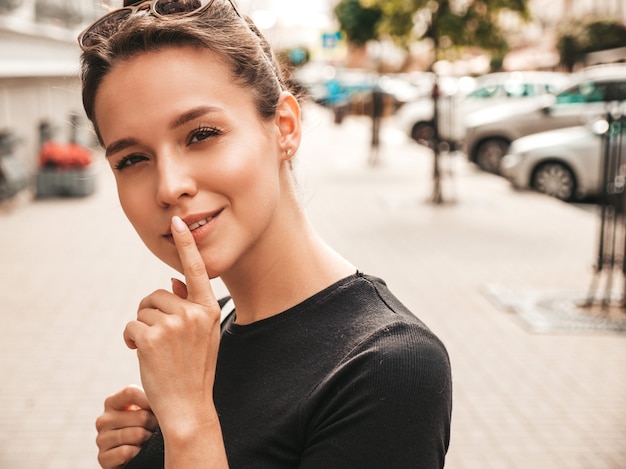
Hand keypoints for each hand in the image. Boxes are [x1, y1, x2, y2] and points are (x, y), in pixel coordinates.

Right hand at [95, 385, 157, 468]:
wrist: (133, 456)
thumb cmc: (142, 426)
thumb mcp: (144, 409)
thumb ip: (148, 399)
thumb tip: (164, 395)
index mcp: (112, 402)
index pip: (131, 392)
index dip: (150, 400)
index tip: (159, 409)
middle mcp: (103, 419)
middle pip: (141, 416)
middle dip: (154, 424)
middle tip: (155, 429)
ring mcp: (101, 439)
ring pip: (138, 434)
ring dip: (148, 439)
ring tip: (147, 440)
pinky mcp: (102, 458)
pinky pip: (127, 452)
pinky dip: (138, 453)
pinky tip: (138, 452)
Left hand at [123, 215, 221, 429]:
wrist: (188, 406)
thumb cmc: (195, 370)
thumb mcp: (204, 336)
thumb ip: (192, 306)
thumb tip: (174, 280)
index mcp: (208, 310)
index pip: (197, 270)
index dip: (187, 244)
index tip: (178, 219)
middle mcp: (193, 313)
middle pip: (157, 294)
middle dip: (151, 313)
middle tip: (158, 338)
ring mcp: (173, 325)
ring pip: (142, 309)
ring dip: (141, 326)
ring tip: (152, 348)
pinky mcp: (150, 337)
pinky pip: (130, 324)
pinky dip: (130, 339)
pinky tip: (139, 353)